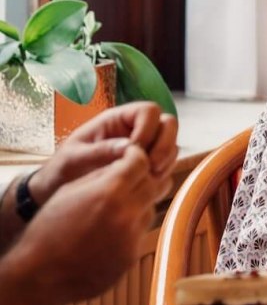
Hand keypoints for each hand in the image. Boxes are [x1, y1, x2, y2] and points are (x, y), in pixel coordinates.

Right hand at [19, 140, 173, 301]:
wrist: (40, 276)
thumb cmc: (48, 230)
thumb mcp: (70, 191)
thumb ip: (101, 175)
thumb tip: (123, 164)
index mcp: (110, 192)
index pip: (141, 162)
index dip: (135, 157)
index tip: (129, 159)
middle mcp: (127, 214)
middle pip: (151, 184)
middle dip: (140, 179)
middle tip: (124, 182)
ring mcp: (132, 238)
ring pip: (149, 209)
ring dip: (137, 204)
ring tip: (113, 210)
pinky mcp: (131, 257)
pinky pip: (140, 233)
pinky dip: (131, 228)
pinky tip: (109, 233)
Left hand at [29, 103, 177, 207]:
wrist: (57, 193)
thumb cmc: (61, 170)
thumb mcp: (73, 158)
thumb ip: (99, 151)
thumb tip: (129, 147)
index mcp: (116, 120)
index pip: (148, 111)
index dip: (148, 128)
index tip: (136, 151)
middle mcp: (134, 130)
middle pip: (168, 124)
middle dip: (165, 145)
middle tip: (152, 167)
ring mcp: (144, 149)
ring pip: (171, 145)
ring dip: (166, 162)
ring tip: (149, 179)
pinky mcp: (146, 168)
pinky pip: (167, 166)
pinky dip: (163, 175)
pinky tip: (147, 188)